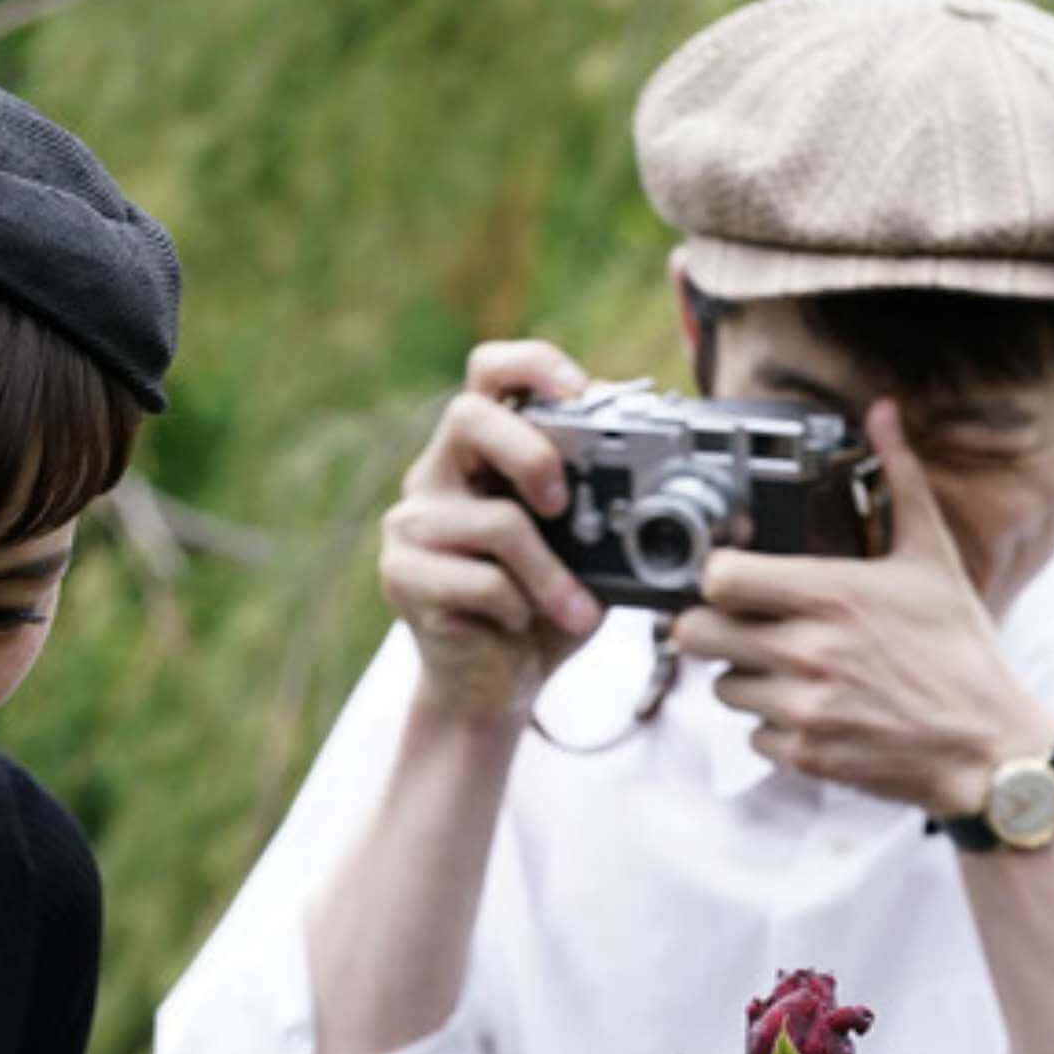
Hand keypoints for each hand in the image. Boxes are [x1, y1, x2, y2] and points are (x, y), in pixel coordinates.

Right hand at [380, 341, 606, 721]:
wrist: (496, 689)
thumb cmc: (543, 611)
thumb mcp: (588, 550)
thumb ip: (604, 496)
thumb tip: (650, 449)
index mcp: (480, 452)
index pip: (489, 371)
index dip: (534, 365)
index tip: (579, 393)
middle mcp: (435, 475)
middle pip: (469, 416)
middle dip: (532, 453)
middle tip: (564, 503)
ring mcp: (411, 524)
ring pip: (496, 521)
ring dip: (551, 575)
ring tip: (576, 611)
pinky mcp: (402, 576)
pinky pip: (481, 580)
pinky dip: (520, 609)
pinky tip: (516, 627)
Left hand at [673, 400, 1053, 813]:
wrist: (988, 745)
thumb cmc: (959, 650)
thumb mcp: (933, 558)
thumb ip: (900, 480)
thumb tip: (885, 411)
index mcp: (832, 594)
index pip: (719, 578)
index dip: (718, 576)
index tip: (735, 577)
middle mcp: (808, 650)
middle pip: (695, 633)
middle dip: (711, 627)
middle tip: (740, 624)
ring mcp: (803, 707)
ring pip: (721, 686)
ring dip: (745, 677)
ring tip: (787, 667)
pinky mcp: (806, 754)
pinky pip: (752, 736)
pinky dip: (772, 727)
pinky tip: (810, 709)